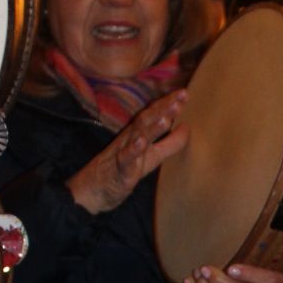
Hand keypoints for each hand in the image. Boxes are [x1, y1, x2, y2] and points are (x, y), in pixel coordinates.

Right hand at [67, 91, 188, 213]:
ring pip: (137, 136)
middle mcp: (131, 138)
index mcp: (140, 133)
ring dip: (152, 126)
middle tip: (181, 96)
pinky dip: (133, 149)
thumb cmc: (124, 169)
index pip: (155, 114)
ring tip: (167, 117)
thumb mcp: (153, 156)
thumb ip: (171, 143)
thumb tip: (188, 127)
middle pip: (148, 119)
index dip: (168, 103)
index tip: (184, 93)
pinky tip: (141, 141)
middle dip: (164, 107)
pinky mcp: (120, 169)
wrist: (94, 189)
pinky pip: (125, 158)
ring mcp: (124, 152)